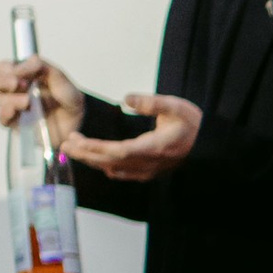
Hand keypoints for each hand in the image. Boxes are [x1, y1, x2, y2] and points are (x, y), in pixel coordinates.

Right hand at [0, 55, 81, 142]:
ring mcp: (14, 107)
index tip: (23, 74)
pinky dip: (6, 114)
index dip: (10, 68)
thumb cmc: (67, 98)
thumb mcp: (61, 80)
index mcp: (22, 75)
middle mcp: (14, 90)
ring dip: (10, 98)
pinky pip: (3, 119)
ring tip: (27, 101)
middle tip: (16, 83)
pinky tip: (14, 111)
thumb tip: (30, 61)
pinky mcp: (16, 124)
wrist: (78, 122)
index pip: (4, 67)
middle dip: (2, 81)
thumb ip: (45, 68)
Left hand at [63, 91, 201, 180]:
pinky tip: (95, 158)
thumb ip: (151, 103)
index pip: (119, 151)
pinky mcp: (147, 172)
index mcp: (155, 147)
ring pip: (112, 169)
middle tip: (64, 143)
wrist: (208, 145)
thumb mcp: (176, 106)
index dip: (96, 148)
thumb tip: (126, 98)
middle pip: (110, 162)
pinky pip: (121, 173)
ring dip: (91, 160)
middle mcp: (148, 163)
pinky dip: (104, 166)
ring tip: (72, 148)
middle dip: (85, 154)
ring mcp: (147, 170)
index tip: (78, 140)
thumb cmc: (192, 124)